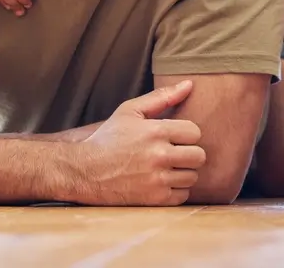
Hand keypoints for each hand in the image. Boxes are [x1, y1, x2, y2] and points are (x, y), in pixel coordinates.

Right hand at [59, 80, 205, 206]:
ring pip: (192, 177)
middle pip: (199, 156)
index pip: (195, 133)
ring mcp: (157, 179)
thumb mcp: (130, 111)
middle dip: (189, 154)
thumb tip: (189, 84)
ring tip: (167, 168)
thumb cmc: (109, 138)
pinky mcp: (153, 199)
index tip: (175, 138)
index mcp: (156, 131)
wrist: (84, 170)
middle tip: (175, 154)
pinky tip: (163, 183)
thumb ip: (161, 97)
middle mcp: (159, 155)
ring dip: (183, 173)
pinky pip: (182, 195)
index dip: (186, 134)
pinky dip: (176, 190)